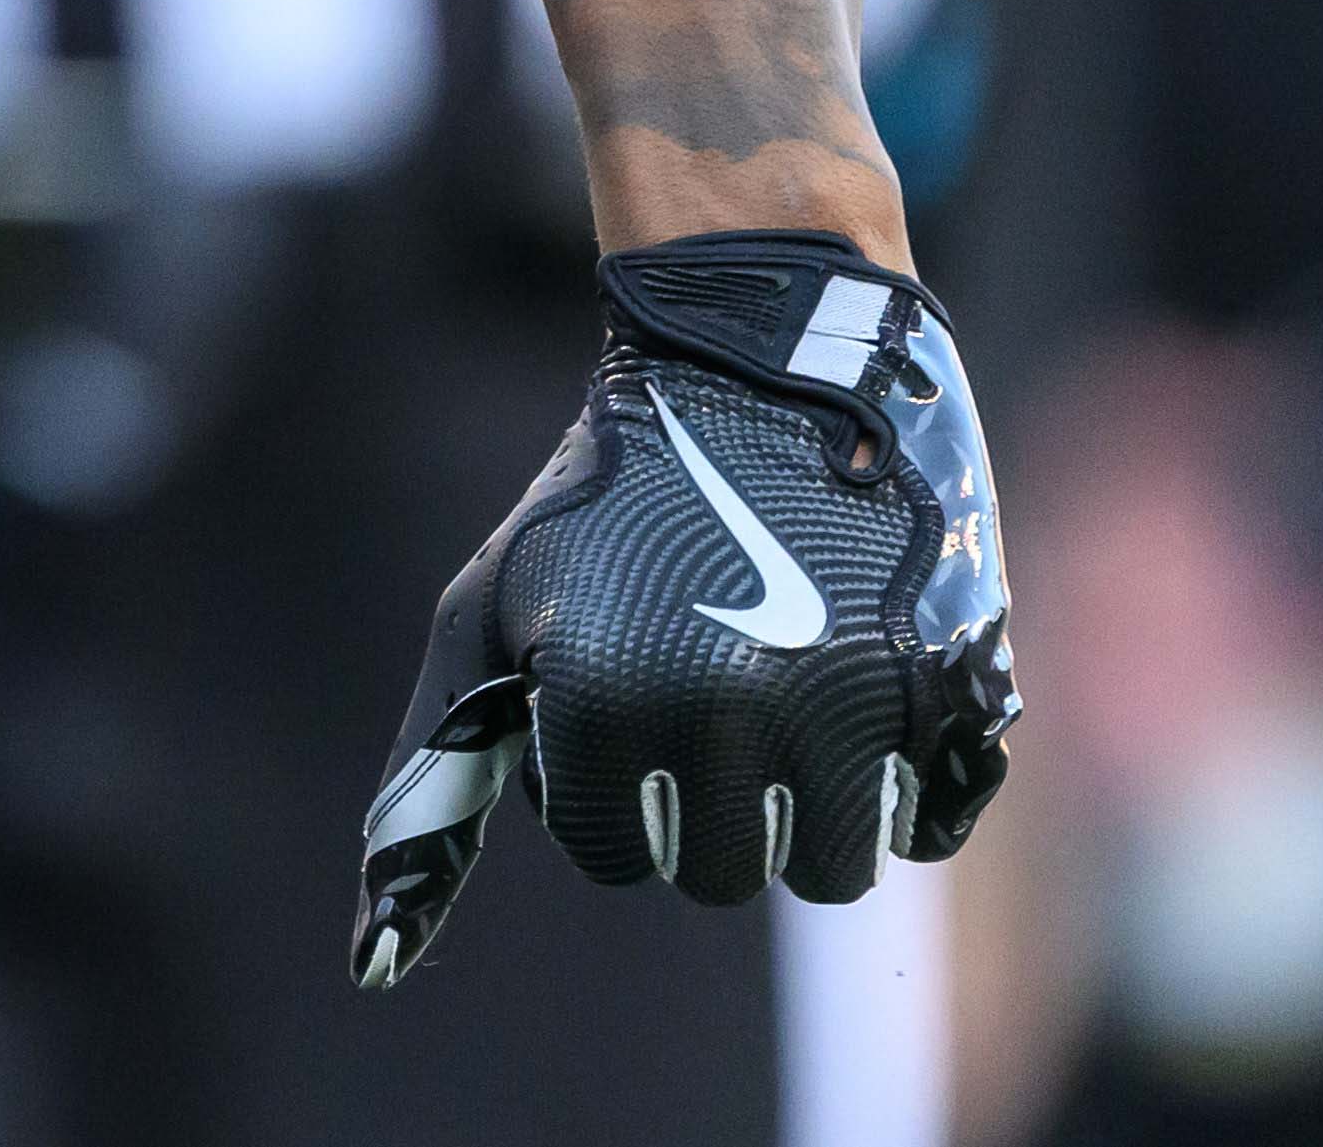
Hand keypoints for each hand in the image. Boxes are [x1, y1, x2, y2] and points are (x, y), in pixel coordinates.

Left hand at [359, 237, 1019, 985]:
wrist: (757, 360)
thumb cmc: (604, 503)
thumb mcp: (489, 613)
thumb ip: (435, 774)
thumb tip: (368, 963)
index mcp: (607, 696)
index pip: (613, 851)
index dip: (610, 785)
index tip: (621, 700)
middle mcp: (730, 706)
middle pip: (718, 871)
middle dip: (702, 802)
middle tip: (704, 698)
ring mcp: (852, 698)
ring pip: (829, 871)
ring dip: (801, 806)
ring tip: (781, 698)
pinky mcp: (955, 685)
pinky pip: (930, 828)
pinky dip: (901, 785)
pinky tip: (861, 690)